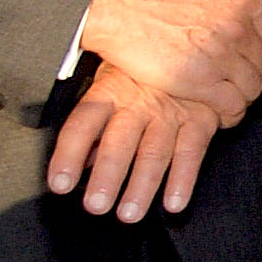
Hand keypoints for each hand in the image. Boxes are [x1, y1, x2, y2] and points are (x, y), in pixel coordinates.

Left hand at [46, 62, 222, 219]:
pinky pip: (191, 153)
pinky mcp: (200, 120)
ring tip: (129, 214)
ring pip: (153, 153)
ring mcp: (170, 113)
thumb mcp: (111, 82)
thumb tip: (80, 160)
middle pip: (119, 143)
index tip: (61, 183)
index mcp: (110, 92)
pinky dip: (183, 180)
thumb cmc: (143, 70)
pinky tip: (173, 202)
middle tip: (97, 205)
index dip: (69, 155)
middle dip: (107, 177)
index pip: (82, 124)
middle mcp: (138, 104)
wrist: (195, 47)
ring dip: (142, 186)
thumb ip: (95, 124)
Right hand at [77, 0, 261, 115]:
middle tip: (239, 81)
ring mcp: (219, 57)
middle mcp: (236, 30)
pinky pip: (230, 105)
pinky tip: (221, 113)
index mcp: (241, 3)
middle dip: (255, 75)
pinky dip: (230, 113)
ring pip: (250, 88)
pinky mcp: (198, 81)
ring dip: (243, 96)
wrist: (115, 5)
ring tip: (228, 97)